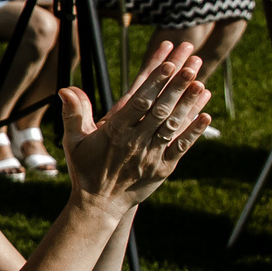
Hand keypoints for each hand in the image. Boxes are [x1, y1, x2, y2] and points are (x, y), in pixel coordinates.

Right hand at [60, 41, 210, 207]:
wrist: (99, 205)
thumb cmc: (85, 169)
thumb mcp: (73, 141)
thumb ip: (72, 113)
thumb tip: (66, 89)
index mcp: (115, 132)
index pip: (138, 102)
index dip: (155, 83)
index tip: (168, 65)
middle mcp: (135, 143)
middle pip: (160, 110)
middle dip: (176, 88)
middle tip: (190, 68)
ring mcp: (151, 156)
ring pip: (173, 126)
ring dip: (188, 105)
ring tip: (201, 84)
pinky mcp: (163, 168)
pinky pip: (181, 147)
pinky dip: (194, 131)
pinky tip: (206, 115)